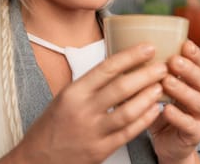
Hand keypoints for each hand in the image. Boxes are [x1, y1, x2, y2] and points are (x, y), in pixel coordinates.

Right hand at [1, 44, 166, 163]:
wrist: (36, 160)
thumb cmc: (52, 125)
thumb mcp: (66, 97)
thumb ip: (91, 84)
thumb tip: (121, 66)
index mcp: (74, 92)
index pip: (107, 68)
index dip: (131, 56)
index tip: (148, 47)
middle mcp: (83, 110)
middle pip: (121, 88)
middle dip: (146, 75)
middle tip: (163, 66)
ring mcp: (92, 132)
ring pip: (128, 111)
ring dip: (148, 97)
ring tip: (161, 87)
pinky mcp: (100, 151)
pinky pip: (128, 133)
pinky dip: (145, 120)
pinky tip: (155, 110)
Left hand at [149, 40, 199, 163]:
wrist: (168, 143)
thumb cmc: (162, 109)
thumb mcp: (159, 88)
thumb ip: (153, 73)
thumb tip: (129, 50)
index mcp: (196, 81)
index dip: (195, 54)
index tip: (185, 43)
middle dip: (188, 69)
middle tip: (173, 61)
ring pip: (197, 100)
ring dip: (182, 90)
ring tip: (167, 82)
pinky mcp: (196, 133)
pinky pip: (189, 124)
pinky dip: (178, 116)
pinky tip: (166, 110)